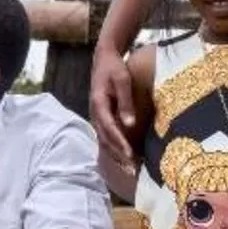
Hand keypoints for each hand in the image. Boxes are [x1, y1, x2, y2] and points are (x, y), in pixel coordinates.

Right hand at [88, 45, 137, 164]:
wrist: (104, 58)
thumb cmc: (115, 68)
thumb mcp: (122, 80)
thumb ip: (126, 102)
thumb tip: (130, 124)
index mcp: (98, 104)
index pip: (109, 129)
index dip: (120, 143)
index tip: (131, 156)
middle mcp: (94, 113)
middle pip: (105, 139)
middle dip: (119, 156)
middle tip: (132, 170)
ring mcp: (96, 116)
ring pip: (104, 140)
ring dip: (116, 155)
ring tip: (130, 168)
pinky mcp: (100, 117)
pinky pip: (105, 136)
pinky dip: (114, 148)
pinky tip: (124, 157)